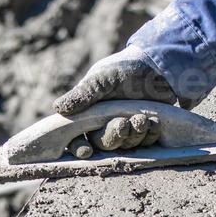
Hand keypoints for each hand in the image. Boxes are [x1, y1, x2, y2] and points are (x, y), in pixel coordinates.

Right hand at [53, 46, 179, 156]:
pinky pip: (146, 142)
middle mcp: (105, 125)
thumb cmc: (124, 68)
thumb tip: (57, 108)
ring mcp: (126, 130)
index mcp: (89, 114)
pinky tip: (153, 122)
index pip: (77, 138)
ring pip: (126, 145)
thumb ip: (82, 95)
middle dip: (113, 136)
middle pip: (103, 144)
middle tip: (123, 123)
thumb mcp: (101, 78)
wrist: (157, 65)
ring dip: (134, 134)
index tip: (86, 151)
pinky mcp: (145, 132)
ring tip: (142, 118)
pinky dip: (150, 134)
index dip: (79, 147)